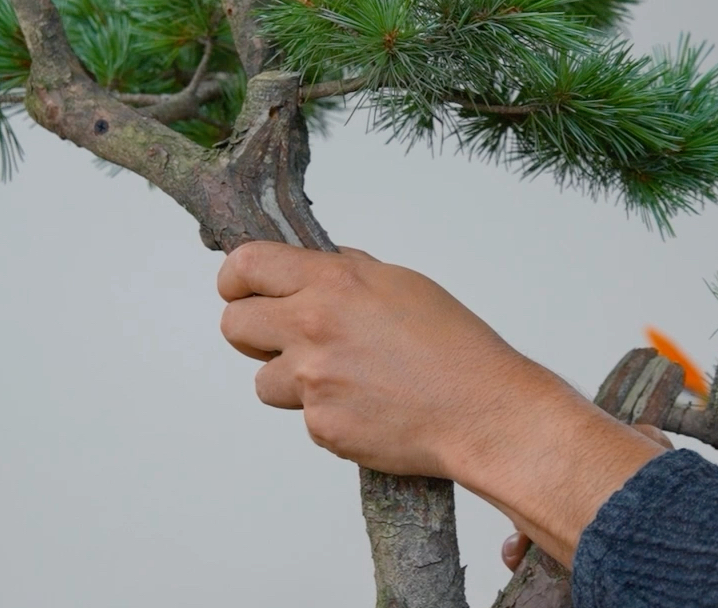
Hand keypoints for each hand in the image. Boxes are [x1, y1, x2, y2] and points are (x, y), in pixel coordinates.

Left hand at [218, 241, 665, 565]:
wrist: (484, 412)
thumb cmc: (455, 347)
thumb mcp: (402, 284)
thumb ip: (347, 273)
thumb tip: (313, 268)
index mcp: (332, 283)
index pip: (245, 266)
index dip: (234, 278)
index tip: (239, 288)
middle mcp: (313, 328)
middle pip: (233, 326)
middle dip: (251, 331)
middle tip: (282, 337)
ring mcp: (313, 382)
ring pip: (263, 380)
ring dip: (291, 379)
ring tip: (345, 378)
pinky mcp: (322, 427)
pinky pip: (303, 416)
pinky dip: (327, 412)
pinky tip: (368, 406)